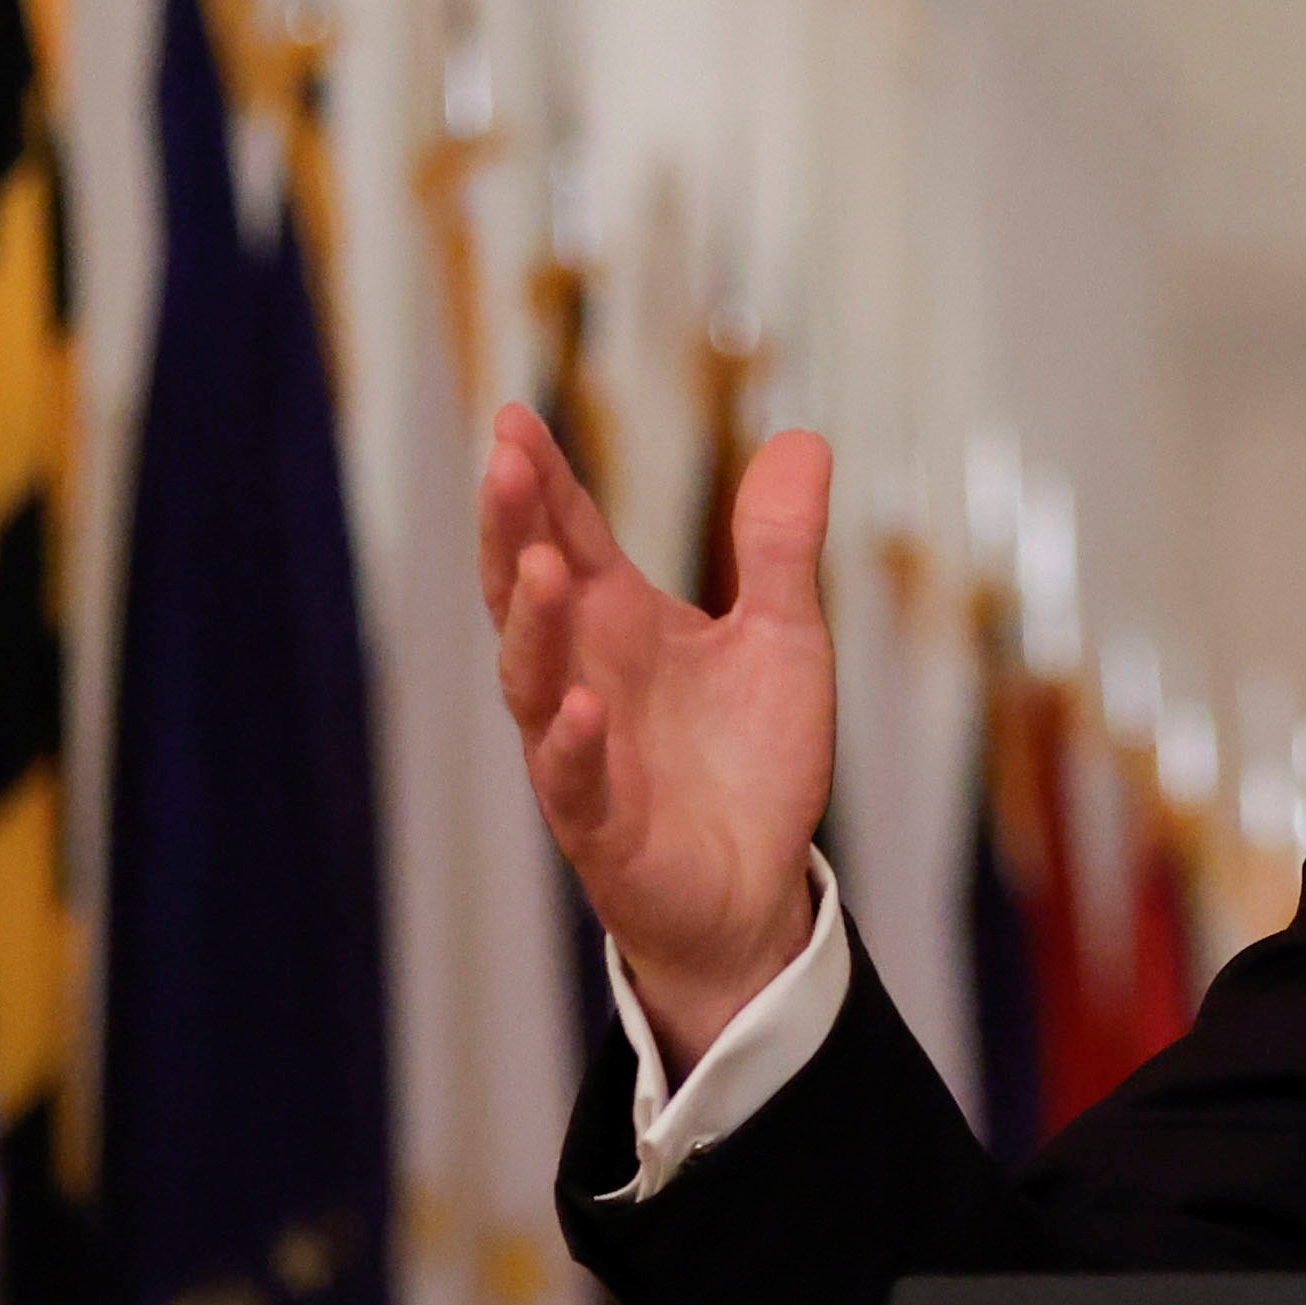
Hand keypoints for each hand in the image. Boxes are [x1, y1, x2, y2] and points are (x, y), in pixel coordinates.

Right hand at [482, 404, 836, 1078]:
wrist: (755, 887)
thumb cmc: (749, 759)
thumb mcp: (785, 637)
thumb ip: (780, 545)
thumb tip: (802, 436)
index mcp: (619, 621)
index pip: (568, 534)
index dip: (541, 480)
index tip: (513, 416)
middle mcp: (585, 674)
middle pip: (527, 592)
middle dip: (511, 528)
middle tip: (503, 460)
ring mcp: (582, 751)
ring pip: (533, 681)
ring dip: (533, 626)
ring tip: (541, 565)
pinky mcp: (600, 827)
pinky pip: (572, 782)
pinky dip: (574, 744)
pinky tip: (584, 707)